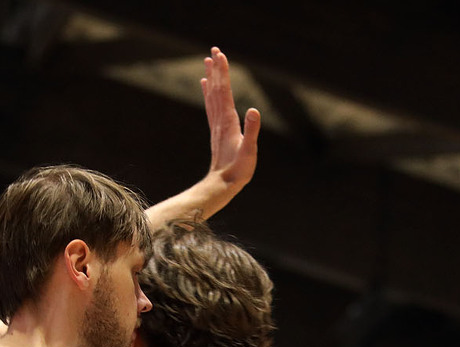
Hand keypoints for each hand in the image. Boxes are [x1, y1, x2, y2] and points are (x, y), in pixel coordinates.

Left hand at [202, 47, 260, 195]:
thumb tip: (253, 110)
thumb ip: (252, 131)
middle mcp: (220, 120)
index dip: (222, 73)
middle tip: (214, 50)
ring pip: (212, 95)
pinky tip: (206, 86)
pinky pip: (211, 106)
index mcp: (228, 121)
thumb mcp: (249, 151)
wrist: (222, 184)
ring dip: (211, 78)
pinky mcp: (217, 130)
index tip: (220, 55)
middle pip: (216, 89)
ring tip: (208, 62)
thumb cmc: (239, 170)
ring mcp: (217, 124)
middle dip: (216, 69)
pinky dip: (208, 93)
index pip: (224, 91)